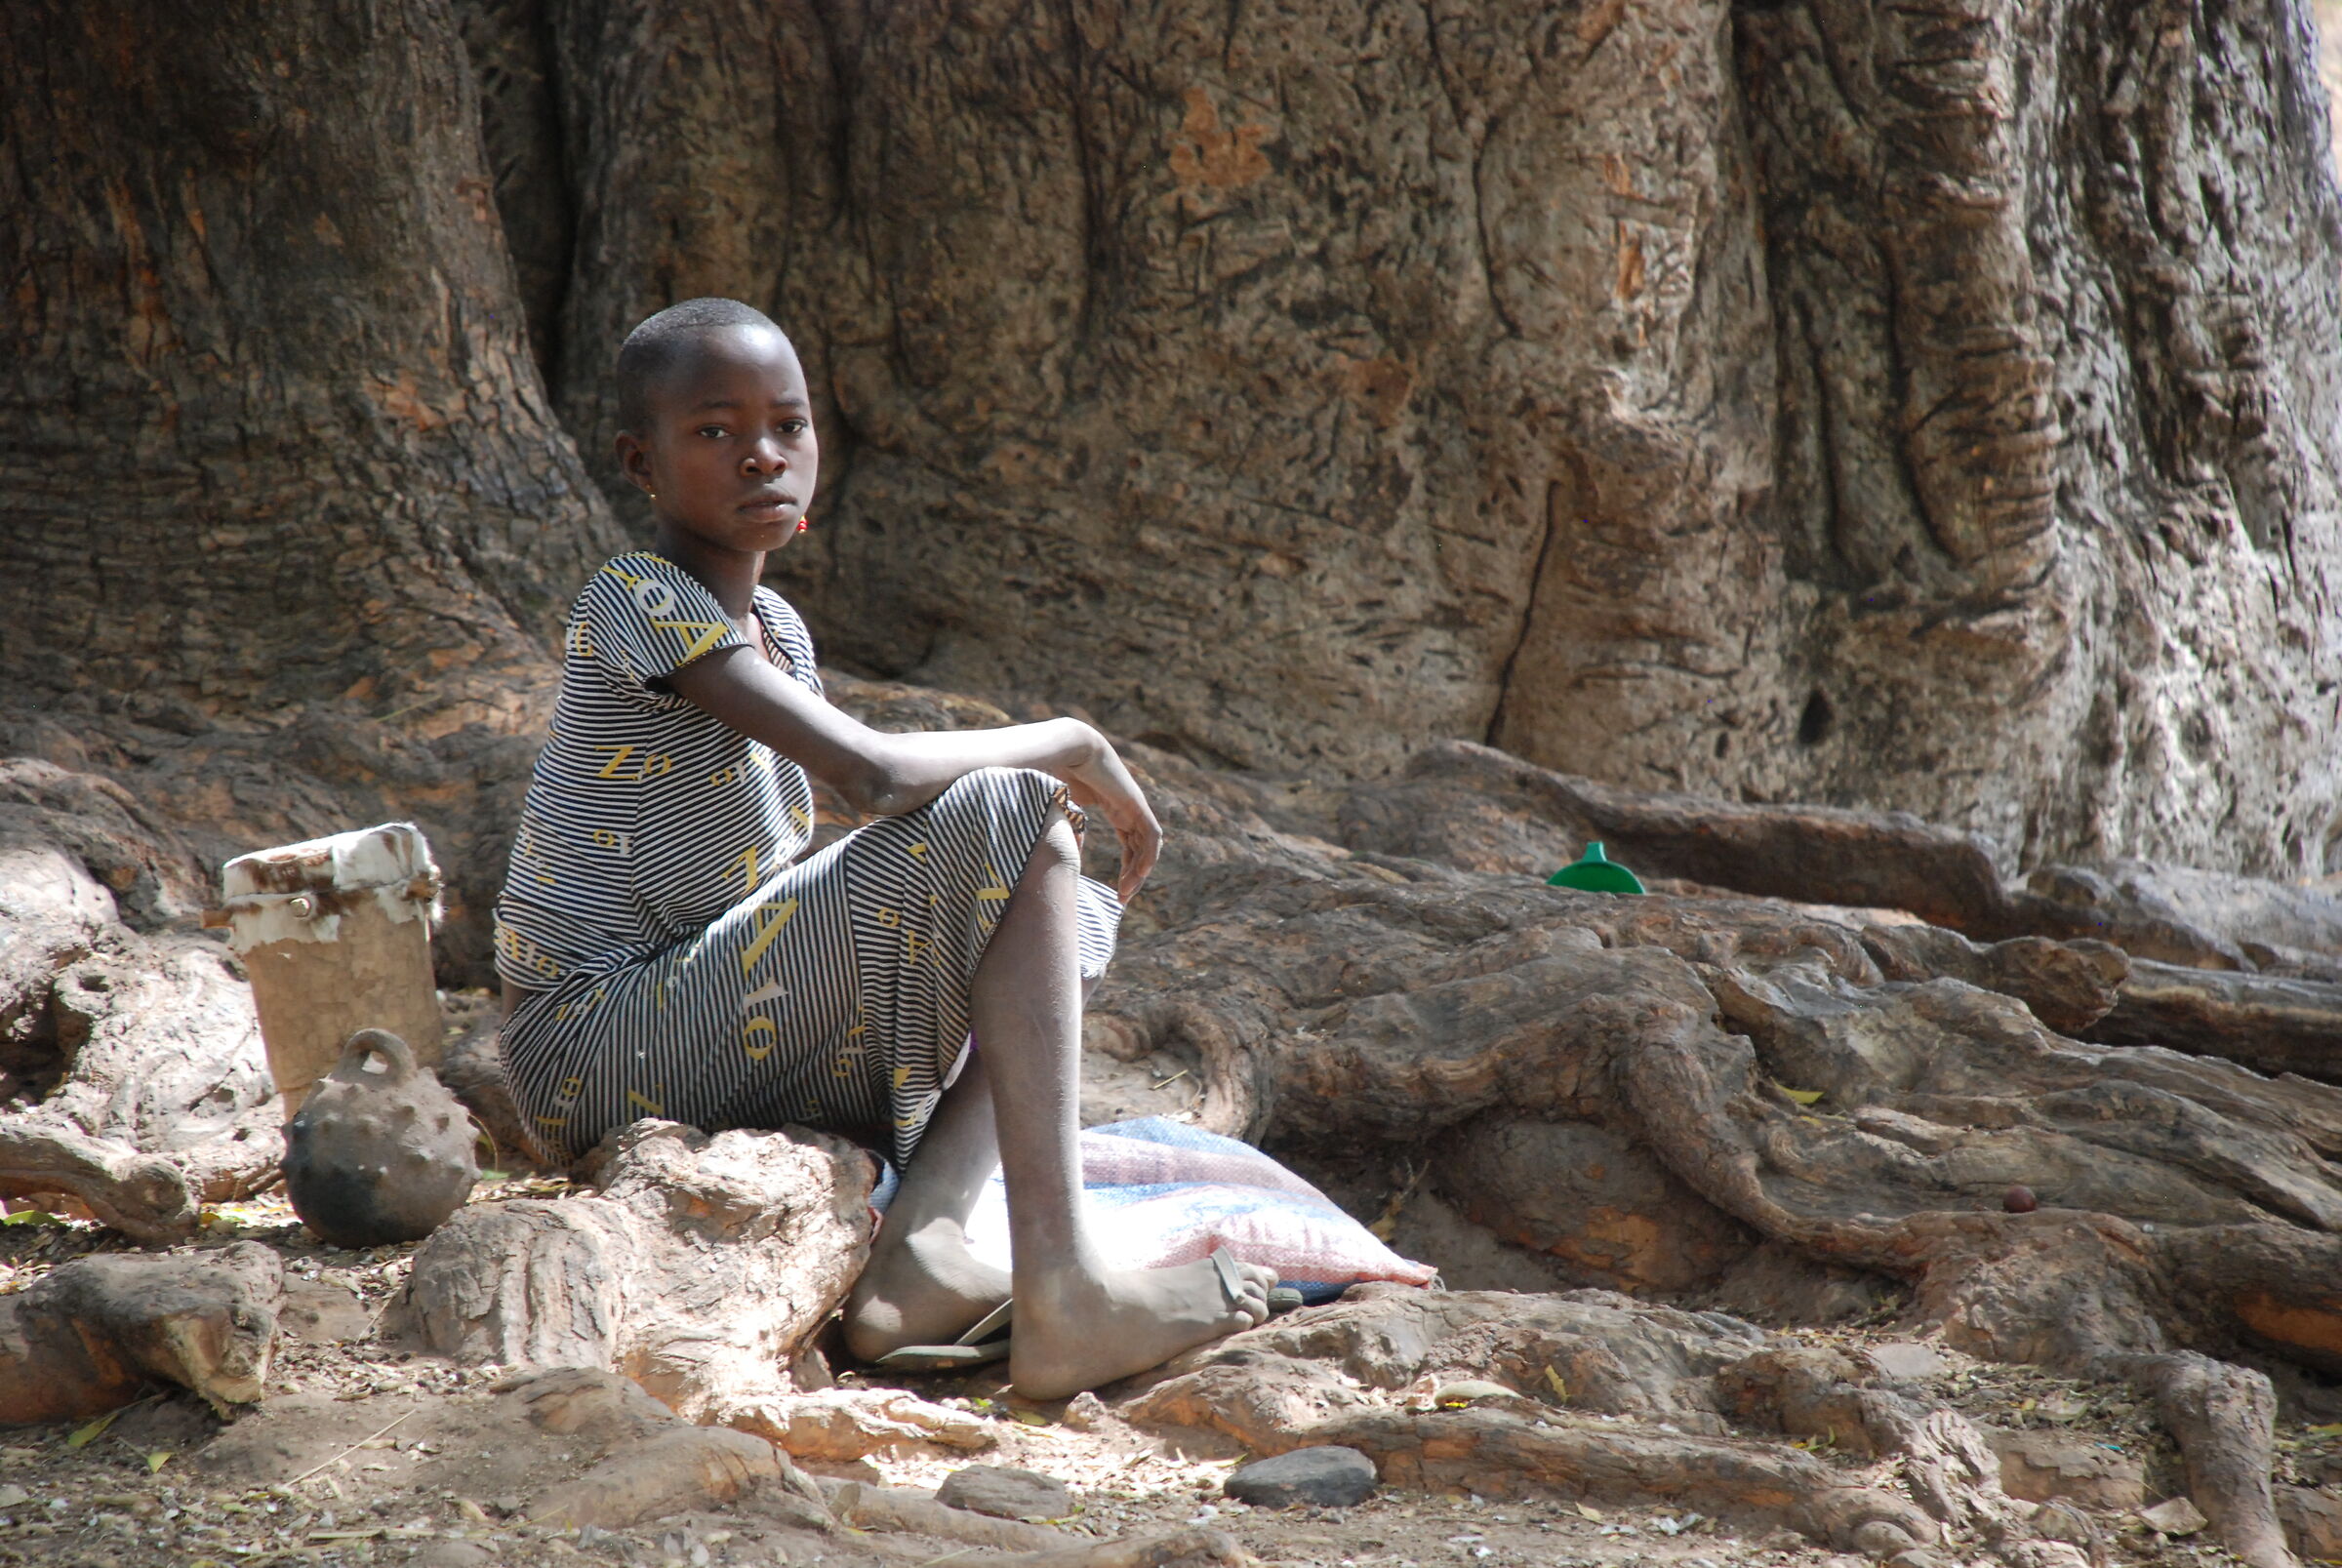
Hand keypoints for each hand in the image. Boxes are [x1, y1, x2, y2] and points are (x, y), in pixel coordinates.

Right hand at [1060, 728, 1161, 904]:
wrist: (1066, 747)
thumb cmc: (1053, 772)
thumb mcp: (1057, 809)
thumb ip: (1061, 829)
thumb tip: (1055, 852)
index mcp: (1111, 805)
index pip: (1128, 842)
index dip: (1126, 867)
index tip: (1115, 891)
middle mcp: (1126, 806)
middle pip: (1138, 848)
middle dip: (1132, 875)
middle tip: (1122, 899)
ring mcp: (1133, 804)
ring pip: (1145, 845)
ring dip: (1138, 871)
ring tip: (1125, 892)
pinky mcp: (1135, 803)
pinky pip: (1149, 834)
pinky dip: (1147, 855)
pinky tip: (1139, 874)